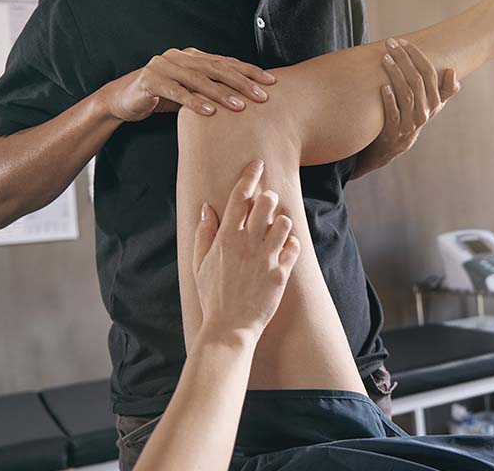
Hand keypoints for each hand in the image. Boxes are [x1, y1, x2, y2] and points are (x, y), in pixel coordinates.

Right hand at [103, 48, 276, 121]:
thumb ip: (211, 90)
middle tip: (262, 97)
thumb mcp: (189, 92)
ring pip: (199, 79)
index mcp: (193, 57)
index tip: (271, 83)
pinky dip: (193, 101)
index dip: (250, 71)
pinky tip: (209, 111)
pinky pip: (176, 91)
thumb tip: (245, 99)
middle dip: (242, 82)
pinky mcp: (150, 79)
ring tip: (240, 106)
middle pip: (217, 68)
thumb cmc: (161, 96)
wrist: (122, 100)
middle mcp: (180, 57)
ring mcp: (164, 65)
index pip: (227, 63)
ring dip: (222, 93)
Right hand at [190, 160, 299, 339]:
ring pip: (284, 222)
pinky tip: (284, 248)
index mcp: (225, 238)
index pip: (239, 196)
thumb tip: (206, 208)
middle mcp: (246, 244)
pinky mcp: (281, 273)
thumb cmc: (213, 295)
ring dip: (282, 222)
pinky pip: (294, 246)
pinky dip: (292, 243)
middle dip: (269, 198)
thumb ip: (204, 234)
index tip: (257, 165)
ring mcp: (265, 258)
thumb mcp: (199, 264)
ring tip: (275, 230)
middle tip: (267, 205)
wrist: (229, 327)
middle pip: (266, 202)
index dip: (250, 176)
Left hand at [358, 38, 459, 172]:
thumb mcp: (432, 104)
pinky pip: (393, 114)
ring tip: (385, 58)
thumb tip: (453, 71)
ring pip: (406, 95)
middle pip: (417, 81)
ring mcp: (410, 123)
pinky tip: (382, 86)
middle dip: (403, 59)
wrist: (396, 143)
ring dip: (395, 74)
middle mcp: (425, 112)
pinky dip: (389, 100)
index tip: (404, 42)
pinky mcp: (394, 131)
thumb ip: (444, 89)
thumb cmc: (413, 115)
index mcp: (435, 102)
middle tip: (390, 44)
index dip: (417, 56)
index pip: (429, 74)